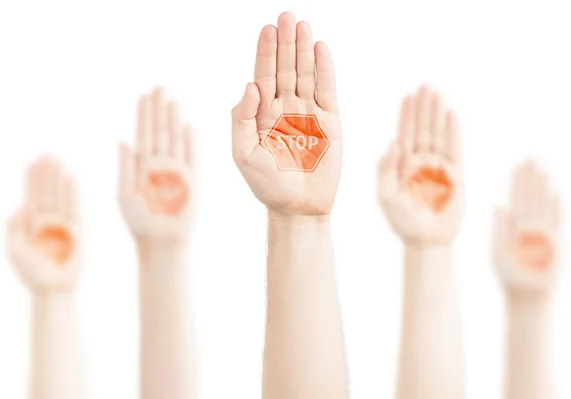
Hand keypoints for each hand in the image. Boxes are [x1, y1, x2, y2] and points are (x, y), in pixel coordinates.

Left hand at [8, 157, 79, 291]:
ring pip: (58, 195)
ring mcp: (62, 224)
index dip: (31, 179)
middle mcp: (47, 220)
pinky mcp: (76, 229)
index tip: (32, 162)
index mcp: (31, 224)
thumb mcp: (13, 249)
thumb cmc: (31, 272)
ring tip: (58, 160)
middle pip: (46, 191)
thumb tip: (21, 207)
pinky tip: (71, 179)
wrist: (51, 288)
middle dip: (46, 173)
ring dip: (57, 178)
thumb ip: (13, 227)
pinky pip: (74, 207)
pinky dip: (72, 193)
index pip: (32, 195)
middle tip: (47, 154)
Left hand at [118, 87, 192, 241]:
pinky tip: (186, 124)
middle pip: (158, 130)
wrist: (162, 241)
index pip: (143, 134)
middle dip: (158, 109)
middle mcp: (159, 165)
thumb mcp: (124, 194)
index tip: (143, 95)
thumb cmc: (139, 222)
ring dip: (172, 119)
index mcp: (141, 167)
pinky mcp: (191, 180)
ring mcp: (176, 171)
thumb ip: (125, 168)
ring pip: (174, 138)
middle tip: (159, 87)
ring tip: (172, 99)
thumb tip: (123, 141)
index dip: (143, 115)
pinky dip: (189, 141)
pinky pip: (190, 156)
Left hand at [231, 11, 341, 215]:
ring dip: (304, 50)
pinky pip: (328, 91)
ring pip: (306, 75)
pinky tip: (321, 49)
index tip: (268, 29)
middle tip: (287, 16)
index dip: (265, 53)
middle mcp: (285, 109)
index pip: (263, 76)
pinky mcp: (330, 122)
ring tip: (303, 25)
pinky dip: (326, 70)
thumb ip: (241, 119)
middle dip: (286, 43)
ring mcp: (308, 114)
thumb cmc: (267, 184)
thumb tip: (249, 85)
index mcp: (262, 115)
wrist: (298, 207)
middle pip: (285, 69)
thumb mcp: (243, 154)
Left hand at [378, 86, 462, 244]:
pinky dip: (453, 131)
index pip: (404, 133)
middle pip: (422, 129)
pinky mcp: (455, 174)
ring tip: (438, 94)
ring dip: (437, 114)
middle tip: (425, 86)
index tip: (408, 95)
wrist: (425, 240)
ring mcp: (438, 166)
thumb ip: (385, 169)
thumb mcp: (385, 195)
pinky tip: (452, 114)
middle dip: (423, 108)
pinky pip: (454, 148)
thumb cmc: (402, 220)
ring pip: (438, 134)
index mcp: (402, 164)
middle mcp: (420, 162)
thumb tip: (393, 142)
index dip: (406, 114)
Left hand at [493, 160, 559, 294]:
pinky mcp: (556, 242)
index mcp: (513, 226)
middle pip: (530, 196)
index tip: (518, 164)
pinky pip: (556, 221)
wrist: (526, 294)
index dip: (517, 181)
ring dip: (542, 187)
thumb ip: (498, 227)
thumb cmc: (510, 274)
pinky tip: (554, 193)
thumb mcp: (497, 249)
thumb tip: (497, 204)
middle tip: (531, 157)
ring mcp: (543, 233)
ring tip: (543, 169)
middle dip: (530, 178)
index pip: (516, 197)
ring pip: (543, 204)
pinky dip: (555, 208)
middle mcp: (528, 226)